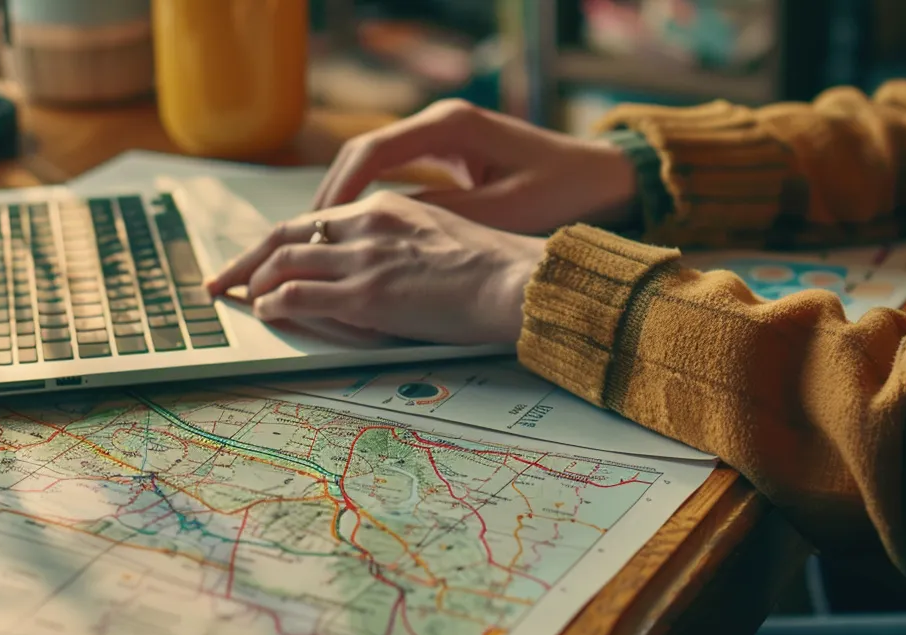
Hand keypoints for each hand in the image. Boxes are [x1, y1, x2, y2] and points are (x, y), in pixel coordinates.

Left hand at [205, 191, 543, 344]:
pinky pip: (301, 294)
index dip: (280, 239)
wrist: (517, 283)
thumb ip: (398, 241)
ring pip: (287, 261)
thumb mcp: (439, 235)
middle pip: (287, 233)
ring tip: (240, 298)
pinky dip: (276, 302)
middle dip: (249, 257)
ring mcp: (365, 259)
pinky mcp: (368, 295)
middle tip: (223, 277)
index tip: (261, 256)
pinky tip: (266, 311)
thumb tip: (369, 264)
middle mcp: (369, 224)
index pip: (316, 219)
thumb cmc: (493, 269)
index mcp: (387, 207)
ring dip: (256, 282)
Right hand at [313, 99, 635, 234]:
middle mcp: (441, 122)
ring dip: (343, 198)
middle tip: (301, 239)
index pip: (372, 151)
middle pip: (362, 153)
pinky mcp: (449, 153)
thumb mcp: (502, 213)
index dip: (338, 192)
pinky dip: (368, 198)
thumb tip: (381, 235)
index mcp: (452, 126)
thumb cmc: (564, 192)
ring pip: (373, 162)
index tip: (315, 229)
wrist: (604, 177)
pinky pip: (393, 171)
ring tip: (315, 240)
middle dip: (328, 196)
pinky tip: (352, 231)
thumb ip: (442, 218)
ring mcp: (443, 134)